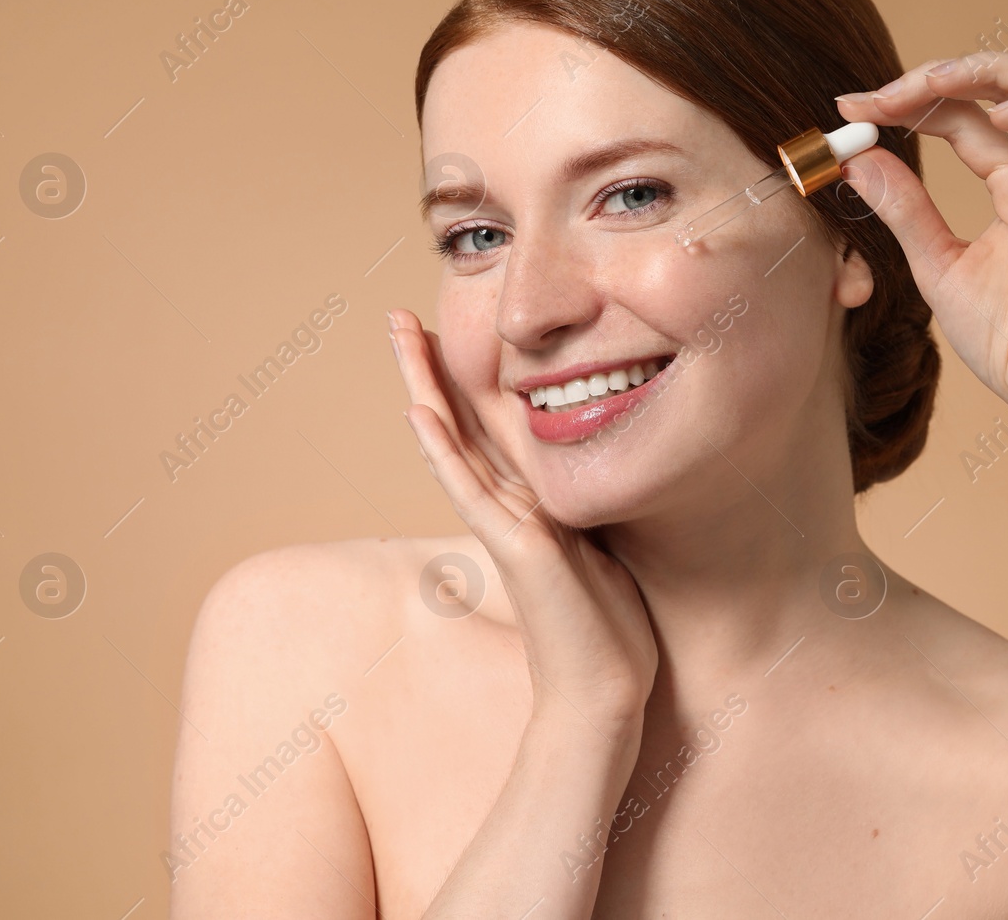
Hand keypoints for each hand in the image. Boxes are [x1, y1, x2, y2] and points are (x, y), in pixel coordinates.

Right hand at [388, 308, 657, 738]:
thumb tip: (592, 481)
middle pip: (459, 423)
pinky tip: (418, 412)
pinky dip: (443, 452)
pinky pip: (471, 491)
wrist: (604, 692)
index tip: (445, 332)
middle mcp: (507, 508)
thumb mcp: (601, 548)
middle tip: (398, 315)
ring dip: (425, 385)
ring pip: (455, 443)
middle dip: (430, 367)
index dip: (464, 381)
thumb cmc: (609, 631)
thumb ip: (582, 511)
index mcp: (527, 504)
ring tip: (398, 335)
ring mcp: (506, 526)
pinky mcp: (516, 549)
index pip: (488, 429)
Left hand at [835, 52, 1007, 411]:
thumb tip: (856, 159)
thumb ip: (902, 208)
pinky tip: (994, 118)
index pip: (964, 117)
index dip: (910, 102)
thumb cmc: (1004, 338)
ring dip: (992, 69)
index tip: (851, 110)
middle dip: (937, 78)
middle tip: (874, 98)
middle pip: (1003, 88)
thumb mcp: (935, 262)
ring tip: (929, 84)